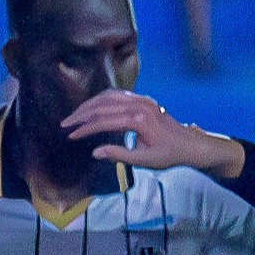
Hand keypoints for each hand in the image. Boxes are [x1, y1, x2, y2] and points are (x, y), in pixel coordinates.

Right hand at [61, 90, 242, 175]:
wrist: (189, 144)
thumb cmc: (168, 155)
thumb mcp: (144, 160)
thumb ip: (119, 155)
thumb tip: (95, 152)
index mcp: (138, 120)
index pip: (104, 121)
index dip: (85, 129)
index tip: (71, 136)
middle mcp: (138, 105)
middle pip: (102, 104)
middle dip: (81, 114)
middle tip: (65, 123)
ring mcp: (141, 99)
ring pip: (107, 96)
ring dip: (89, 104)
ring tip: (75, 116)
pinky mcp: (142, 98)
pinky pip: (116, 94)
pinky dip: (101, 99)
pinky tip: (92, 108)